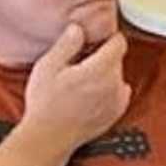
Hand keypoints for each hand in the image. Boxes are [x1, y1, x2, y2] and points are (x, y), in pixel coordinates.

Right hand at [21, 22, 129, 151]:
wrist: (49, 136)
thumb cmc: (46, 102)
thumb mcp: (48, 67)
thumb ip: (67, 45)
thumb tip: (78, 28)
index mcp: (99, 70)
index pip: (118, 43)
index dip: (108, 37)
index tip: (96, 38)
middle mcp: (114, 84)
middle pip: (118, 59)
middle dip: (103, 56)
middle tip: (80, 61)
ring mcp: (118, 100)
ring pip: (118, 76)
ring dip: (106, 73)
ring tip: (81, 80)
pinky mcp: (116, 113)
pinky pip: (119, 93)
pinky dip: (109, 90)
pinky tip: (89, 94)